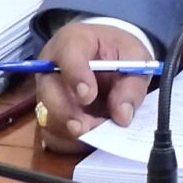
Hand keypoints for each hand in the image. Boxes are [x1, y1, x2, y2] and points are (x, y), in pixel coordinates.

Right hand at [32, 21, 155, 152]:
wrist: (109, 57)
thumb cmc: (119, 51)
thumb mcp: (135, 58)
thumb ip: (132, 83)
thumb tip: (122, 115)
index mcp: (73, 41)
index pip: (67, 55)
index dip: (76, 76)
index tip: (88, 96)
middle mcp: (51, 66)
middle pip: (48, 91)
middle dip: (67, 112)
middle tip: (88, 125)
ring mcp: (47, 91)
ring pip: (47, 116)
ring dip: (71, 130)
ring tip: (95, 131)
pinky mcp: (50, 112)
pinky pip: (51, 133)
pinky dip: (70, 141)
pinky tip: (89, 138)